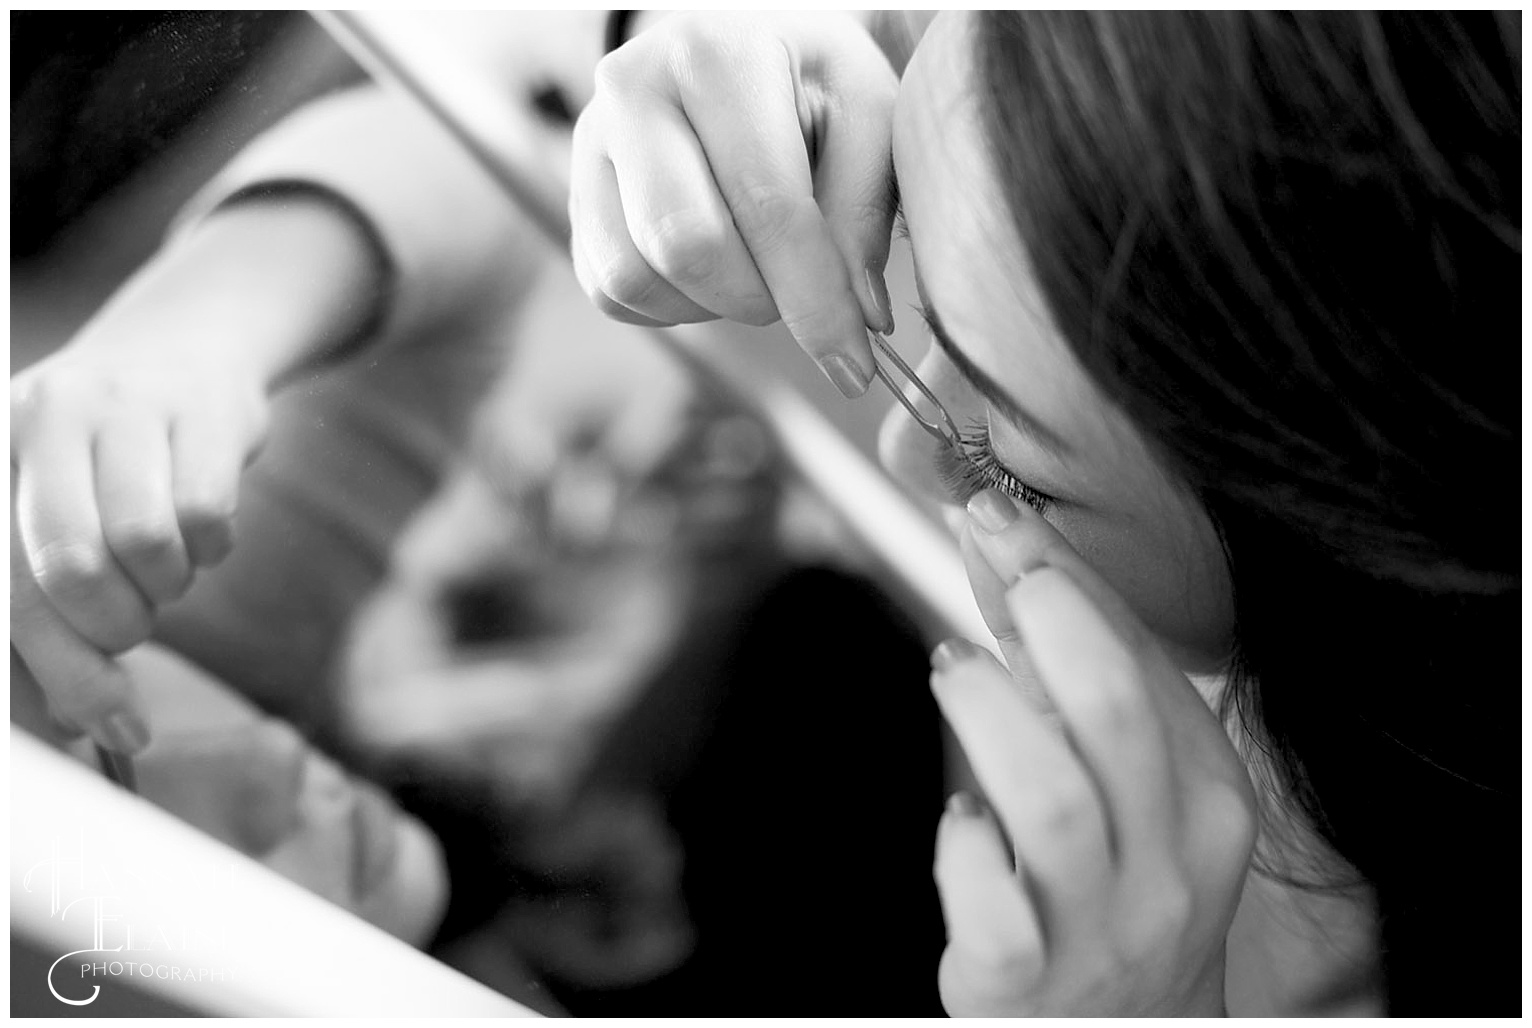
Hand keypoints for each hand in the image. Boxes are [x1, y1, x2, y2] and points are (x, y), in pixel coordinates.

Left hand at [11, 192, 384, 752]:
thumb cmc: (102, 462)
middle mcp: (39, 418)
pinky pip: (211, 521)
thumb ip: (46, 619)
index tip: (105, 724)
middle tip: (134, 632)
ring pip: (147, 546)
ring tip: (164, 569)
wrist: (184, 347)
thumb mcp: (50, 516)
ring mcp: (125, 404)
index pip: (3, 590)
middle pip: (69, 571)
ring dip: (168, 587)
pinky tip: (202, 532)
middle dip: (113, 632)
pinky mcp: (204, 409)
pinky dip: (214, 551)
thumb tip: (82, 725)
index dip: (52, 672)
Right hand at [568, 12, 898, 396]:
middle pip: (685, 248)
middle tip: (802, 291)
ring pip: (636, 279)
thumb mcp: (867, 113)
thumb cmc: (810, 83)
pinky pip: (613, 293)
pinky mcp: (575, 200)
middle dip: (760, 300)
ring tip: (756, 267)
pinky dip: (673, 307)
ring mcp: (588, 147)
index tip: (858, 365)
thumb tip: (861, 315)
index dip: (816, 301)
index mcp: (715, 56)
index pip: (768, 208)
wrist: (736, 51)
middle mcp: (632, 91)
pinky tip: (713, 269)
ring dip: (711, 305)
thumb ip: (867, 209)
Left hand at [929, 488, 1256, 1015]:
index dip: (1066, 573)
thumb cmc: (1118, 883)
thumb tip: (1000, 540)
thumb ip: (1065, 666)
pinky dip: (960, 848)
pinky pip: (991, 907)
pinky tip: (956, 818)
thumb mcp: (1123, 779)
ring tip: (951, 668)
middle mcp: (1172, 860)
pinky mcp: (1024, 981)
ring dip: (987, 712)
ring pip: (1050, 799)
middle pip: (1112, 710)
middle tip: (985, 559)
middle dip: (1044, 614)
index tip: (997, 508)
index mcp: (1208, 795)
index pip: (1144, 661)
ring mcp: (1104, 926)